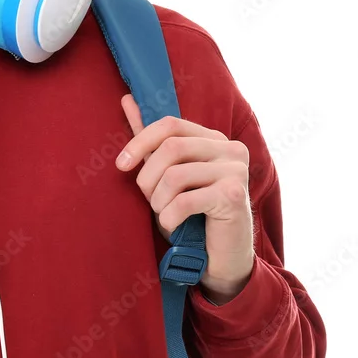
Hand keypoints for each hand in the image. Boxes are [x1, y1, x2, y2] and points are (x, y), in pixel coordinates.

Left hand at [116, 95, 254, 303]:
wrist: (221, 258)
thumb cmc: (192, 214)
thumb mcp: (167, 173)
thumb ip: (151, 139)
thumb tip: (127, 100)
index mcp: (214, 138)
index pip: (170, 124)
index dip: (140, 142)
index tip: (121, 165)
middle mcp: (230, 149)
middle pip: (171, 147)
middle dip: (147, 177)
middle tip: (147, 199)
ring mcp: (236, 171)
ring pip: (175, 175)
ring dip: (158, 201)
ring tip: (163, 214)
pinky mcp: (234, 196)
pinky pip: (185, 200)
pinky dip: (169, 217)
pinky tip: (173, 225)